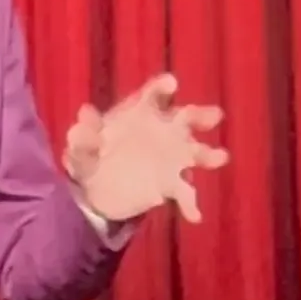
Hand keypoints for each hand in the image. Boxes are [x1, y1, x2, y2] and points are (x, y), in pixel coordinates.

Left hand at [65, 73, 228, 222]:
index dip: (163, 88)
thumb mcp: (80, 147)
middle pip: (186, 117)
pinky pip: (185, 193)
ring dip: (209, 154)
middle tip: (215, 116)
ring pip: (196, 152)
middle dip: (201, 115)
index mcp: (139, 113)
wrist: (96, 192)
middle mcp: (162, 130)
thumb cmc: (90, 157)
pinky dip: (190, 203)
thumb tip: (84, 114)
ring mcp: (170, 157)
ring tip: (220, 157)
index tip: (171, 84)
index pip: (153, 95)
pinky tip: (193, 215)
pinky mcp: (171, 185)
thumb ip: (83, 134)